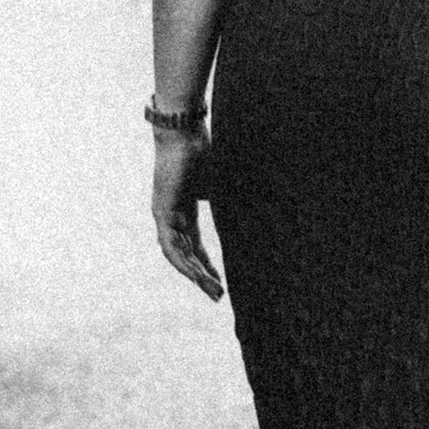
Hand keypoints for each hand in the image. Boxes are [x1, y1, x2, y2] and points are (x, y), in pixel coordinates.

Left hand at [151, 129, 223, 300]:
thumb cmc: (203, 151)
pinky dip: (183, 262)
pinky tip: (196, 275)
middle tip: (218, 296)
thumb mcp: (221, 185)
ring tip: (212, 291)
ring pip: (177, 255)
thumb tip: (267, 209)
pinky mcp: (162, 212)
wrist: (185, 132)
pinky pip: (171, 245)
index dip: (207, 264)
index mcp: (185, 210)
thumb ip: (231, 202)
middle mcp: (172, 216)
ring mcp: (164, 215)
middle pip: (186, 255)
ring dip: (194, 275)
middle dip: (202, 276)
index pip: (195, 245)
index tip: (221, 282)